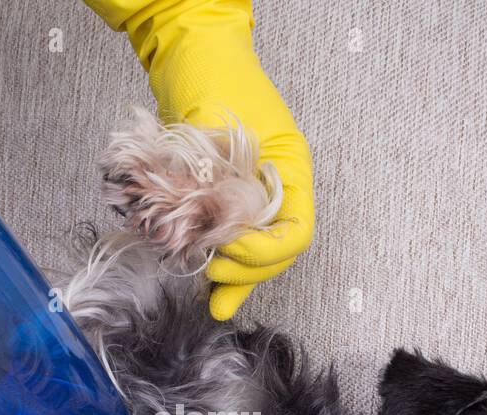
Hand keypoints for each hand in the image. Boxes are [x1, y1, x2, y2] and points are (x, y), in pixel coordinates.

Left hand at [86, 0, 313, 319]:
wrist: (190, 45)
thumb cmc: (210, 71)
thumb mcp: (211, 123)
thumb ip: (212, 177)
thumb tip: (204, 229)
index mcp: (290, 166)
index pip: (296, 232)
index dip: (263, 253)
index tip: (226, 249)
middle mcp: (278, 183)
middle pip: (280, 250)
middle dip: (248, 271)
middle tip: (212, 277)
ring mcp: (255, 191)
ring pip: (259, 251)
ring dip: (237, 278)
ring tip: (210, 297)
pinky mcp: (229, 196)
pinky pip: (237, 240)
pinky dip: (224, 266)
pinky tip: (210, 293)